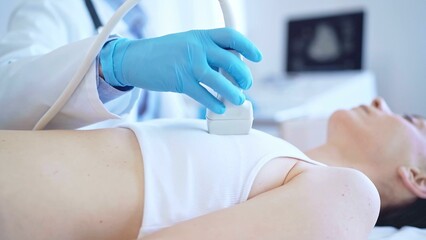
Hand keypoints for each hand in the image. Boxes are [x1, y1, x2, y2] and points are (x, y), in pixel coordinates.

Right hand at [100, 28, 261, 113]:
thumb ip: (207, 52)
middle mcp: (197, 47)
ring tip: (238, 100)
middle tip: (245, 85)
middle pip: (230, 61)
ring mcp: (188, 64)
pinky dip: (214, 102)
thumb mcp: (187, 43)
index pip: (231, 37)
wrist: (135, 59)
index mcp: (201, 35)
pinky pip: (203, 94)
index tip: (257, 57)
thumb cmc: (164, 53)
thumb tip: (229, 69)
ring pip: (218, 80)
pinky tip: (219, 106)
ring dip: (232, 93)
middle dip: (243, 75)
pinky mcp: (180, 81)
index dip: (248, 47)